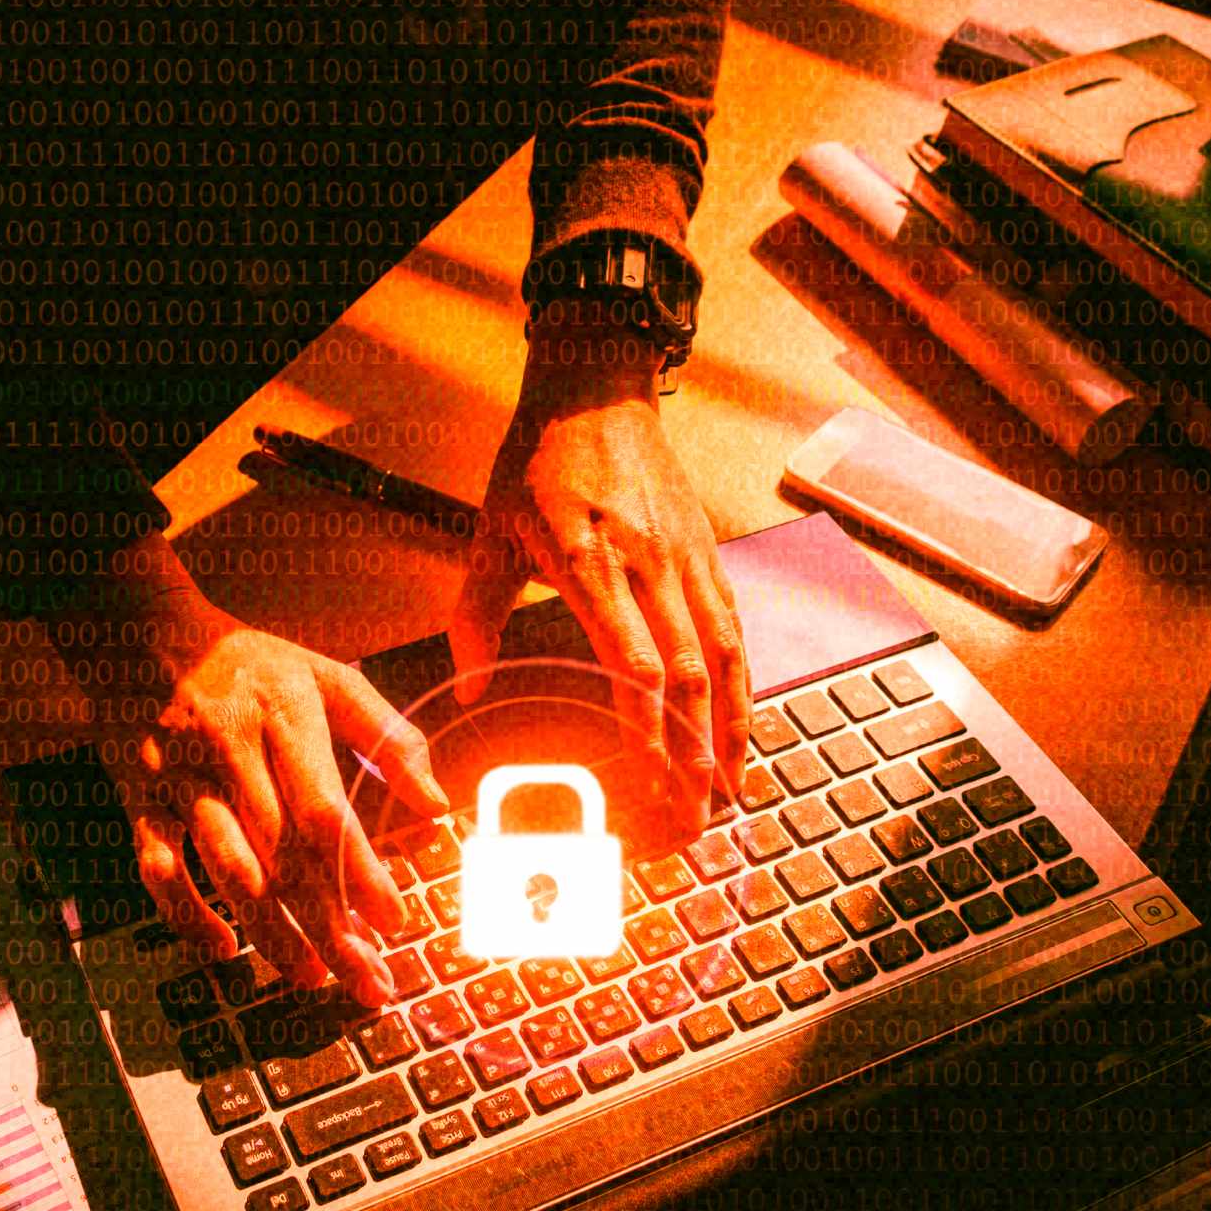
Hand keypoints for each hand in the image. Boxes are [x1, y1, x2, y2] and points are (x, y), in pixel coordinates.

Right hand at [64, 542, 449, 1007]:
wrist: (141, 635)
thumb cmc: (251, 663)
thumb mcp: (327, 676)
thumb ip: (388, 735)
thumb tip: (438, 806)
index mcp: (283, 717)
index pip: (324, 807)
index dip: (358, 869)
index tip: (394, 920)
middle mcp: (230, 751)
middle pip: (282, 853)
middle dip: (327, 923)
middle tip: (366, 979)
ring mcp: (179, 780)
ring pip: (225, 870)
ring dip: (267, 930)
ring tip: (309, 977)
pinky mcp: (140, 802)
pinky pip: (158, 870)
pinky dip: (185, 915)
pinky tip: (221, 950)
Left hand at [449, 328, 751, 834]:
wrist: (597, 391)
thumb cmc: (539, 464)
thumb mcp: (490, 535)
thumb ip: (476, 616)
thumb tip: (467, 691)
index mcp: (591, 564)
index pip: (634, 661)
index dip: (649, 727)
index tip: (651, 781)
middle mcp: (650, 566)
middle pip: (688, 677)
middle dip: (695, 755)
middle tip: (695, 818)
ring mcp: (687, 561)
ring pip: (725, 659)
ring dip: (732, 731)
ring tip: (733, 791)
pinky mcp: (708, 555)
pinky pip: (735, 631)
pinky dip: (743, 687)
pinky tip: (742, 727)